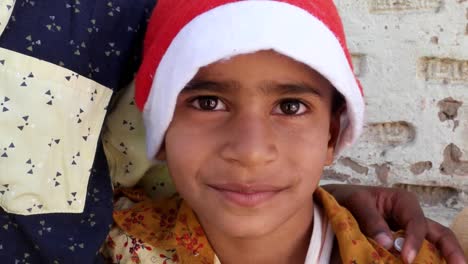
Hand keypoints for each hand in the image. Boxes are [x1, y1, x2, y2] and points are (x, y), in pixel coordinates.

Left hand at [323, 184, 465, 263]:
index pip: (416, 222)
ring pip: (434, 245)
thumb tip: (388, 244)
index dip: (414, 241)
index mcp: (403, 201)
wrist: (336, 204)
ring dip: (443, 258)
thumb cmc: (347, 198)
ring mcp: (408, 232)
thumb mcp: (356, 202)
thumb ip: (371, 220)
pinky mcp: (402, 244)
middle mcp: (411, 216)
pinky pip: (419, 253)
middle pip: (438, 233)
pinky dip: (426, 261)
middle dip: (451, 250)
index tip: (406, 258)